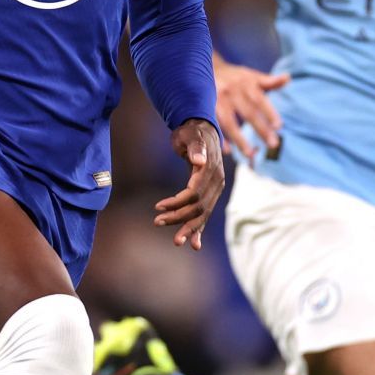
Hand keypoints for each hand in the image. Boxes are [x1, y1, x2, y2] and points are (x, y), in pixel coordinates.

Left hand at [154, 118, 224, 250]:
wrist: (202, 131)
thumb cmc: (192, 131)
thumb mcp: (190, 134)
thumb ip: (195, 146)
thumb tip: (199, 160)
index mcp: (211, 170)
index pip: (195, 193)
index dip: (177, 202)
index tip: (158, 206)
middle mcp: (217, 182)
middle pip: (199, 207)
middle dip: (179, 218)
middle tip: (157, 222)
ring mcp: (215, 190)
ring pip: (203, 214)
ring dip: (189, 229)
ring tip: (176, 241)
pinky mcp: (210, 194)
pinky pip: (205, 214)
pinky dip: (200, 230)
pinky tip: (194, 244)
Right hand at [215, 60, 288, 161]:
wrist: (203, 69)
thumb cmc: (234, 77)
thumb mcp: (251, 76)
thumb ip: (269, 81)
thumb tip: (287, 78)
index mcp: (246, 83)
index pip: (259, 99)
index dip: (269, 112)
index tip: (279, 126)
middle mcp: (232, 91)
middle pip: (248, 112)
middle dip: (261, 129)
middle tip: (273, 144)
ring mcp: (217, 100)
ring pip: (229, 122)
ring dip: (240, 140)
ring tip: (251, 154)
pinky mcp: (205, 108)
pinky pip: (213, 125)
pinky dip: (220, 138)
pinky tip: (228, 151)